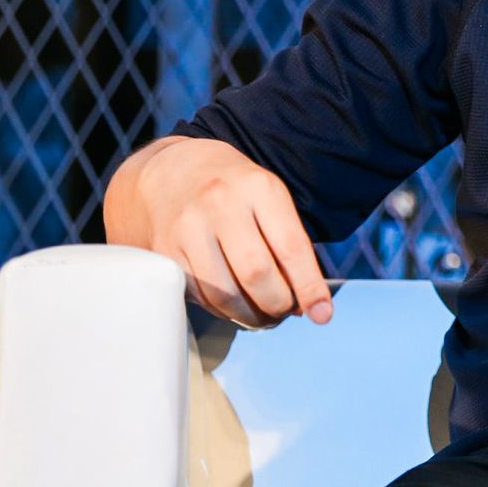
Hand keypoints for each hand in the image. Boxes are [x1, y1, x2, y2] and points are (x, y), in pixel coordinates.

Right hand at [105, 136, 333, 329]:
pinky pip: (199, 295)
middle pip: (257, 274)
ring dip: (251, 316)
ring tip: (263, 316)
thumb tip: (306, 300)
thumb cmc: (233, 188)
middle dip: (278, 304)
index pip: (291, 247)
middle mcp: (222, 204)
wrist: (172, 170)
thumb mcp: (268, 195)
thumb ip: (288, 241)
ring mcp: (189, 227)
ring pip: (226, 293)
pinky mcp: (165, 250)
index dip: (309, 287)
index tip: (322, 313)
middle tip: (285, 311)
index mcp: (259, 187)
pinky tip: (234, 306)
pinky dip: (222, 310)